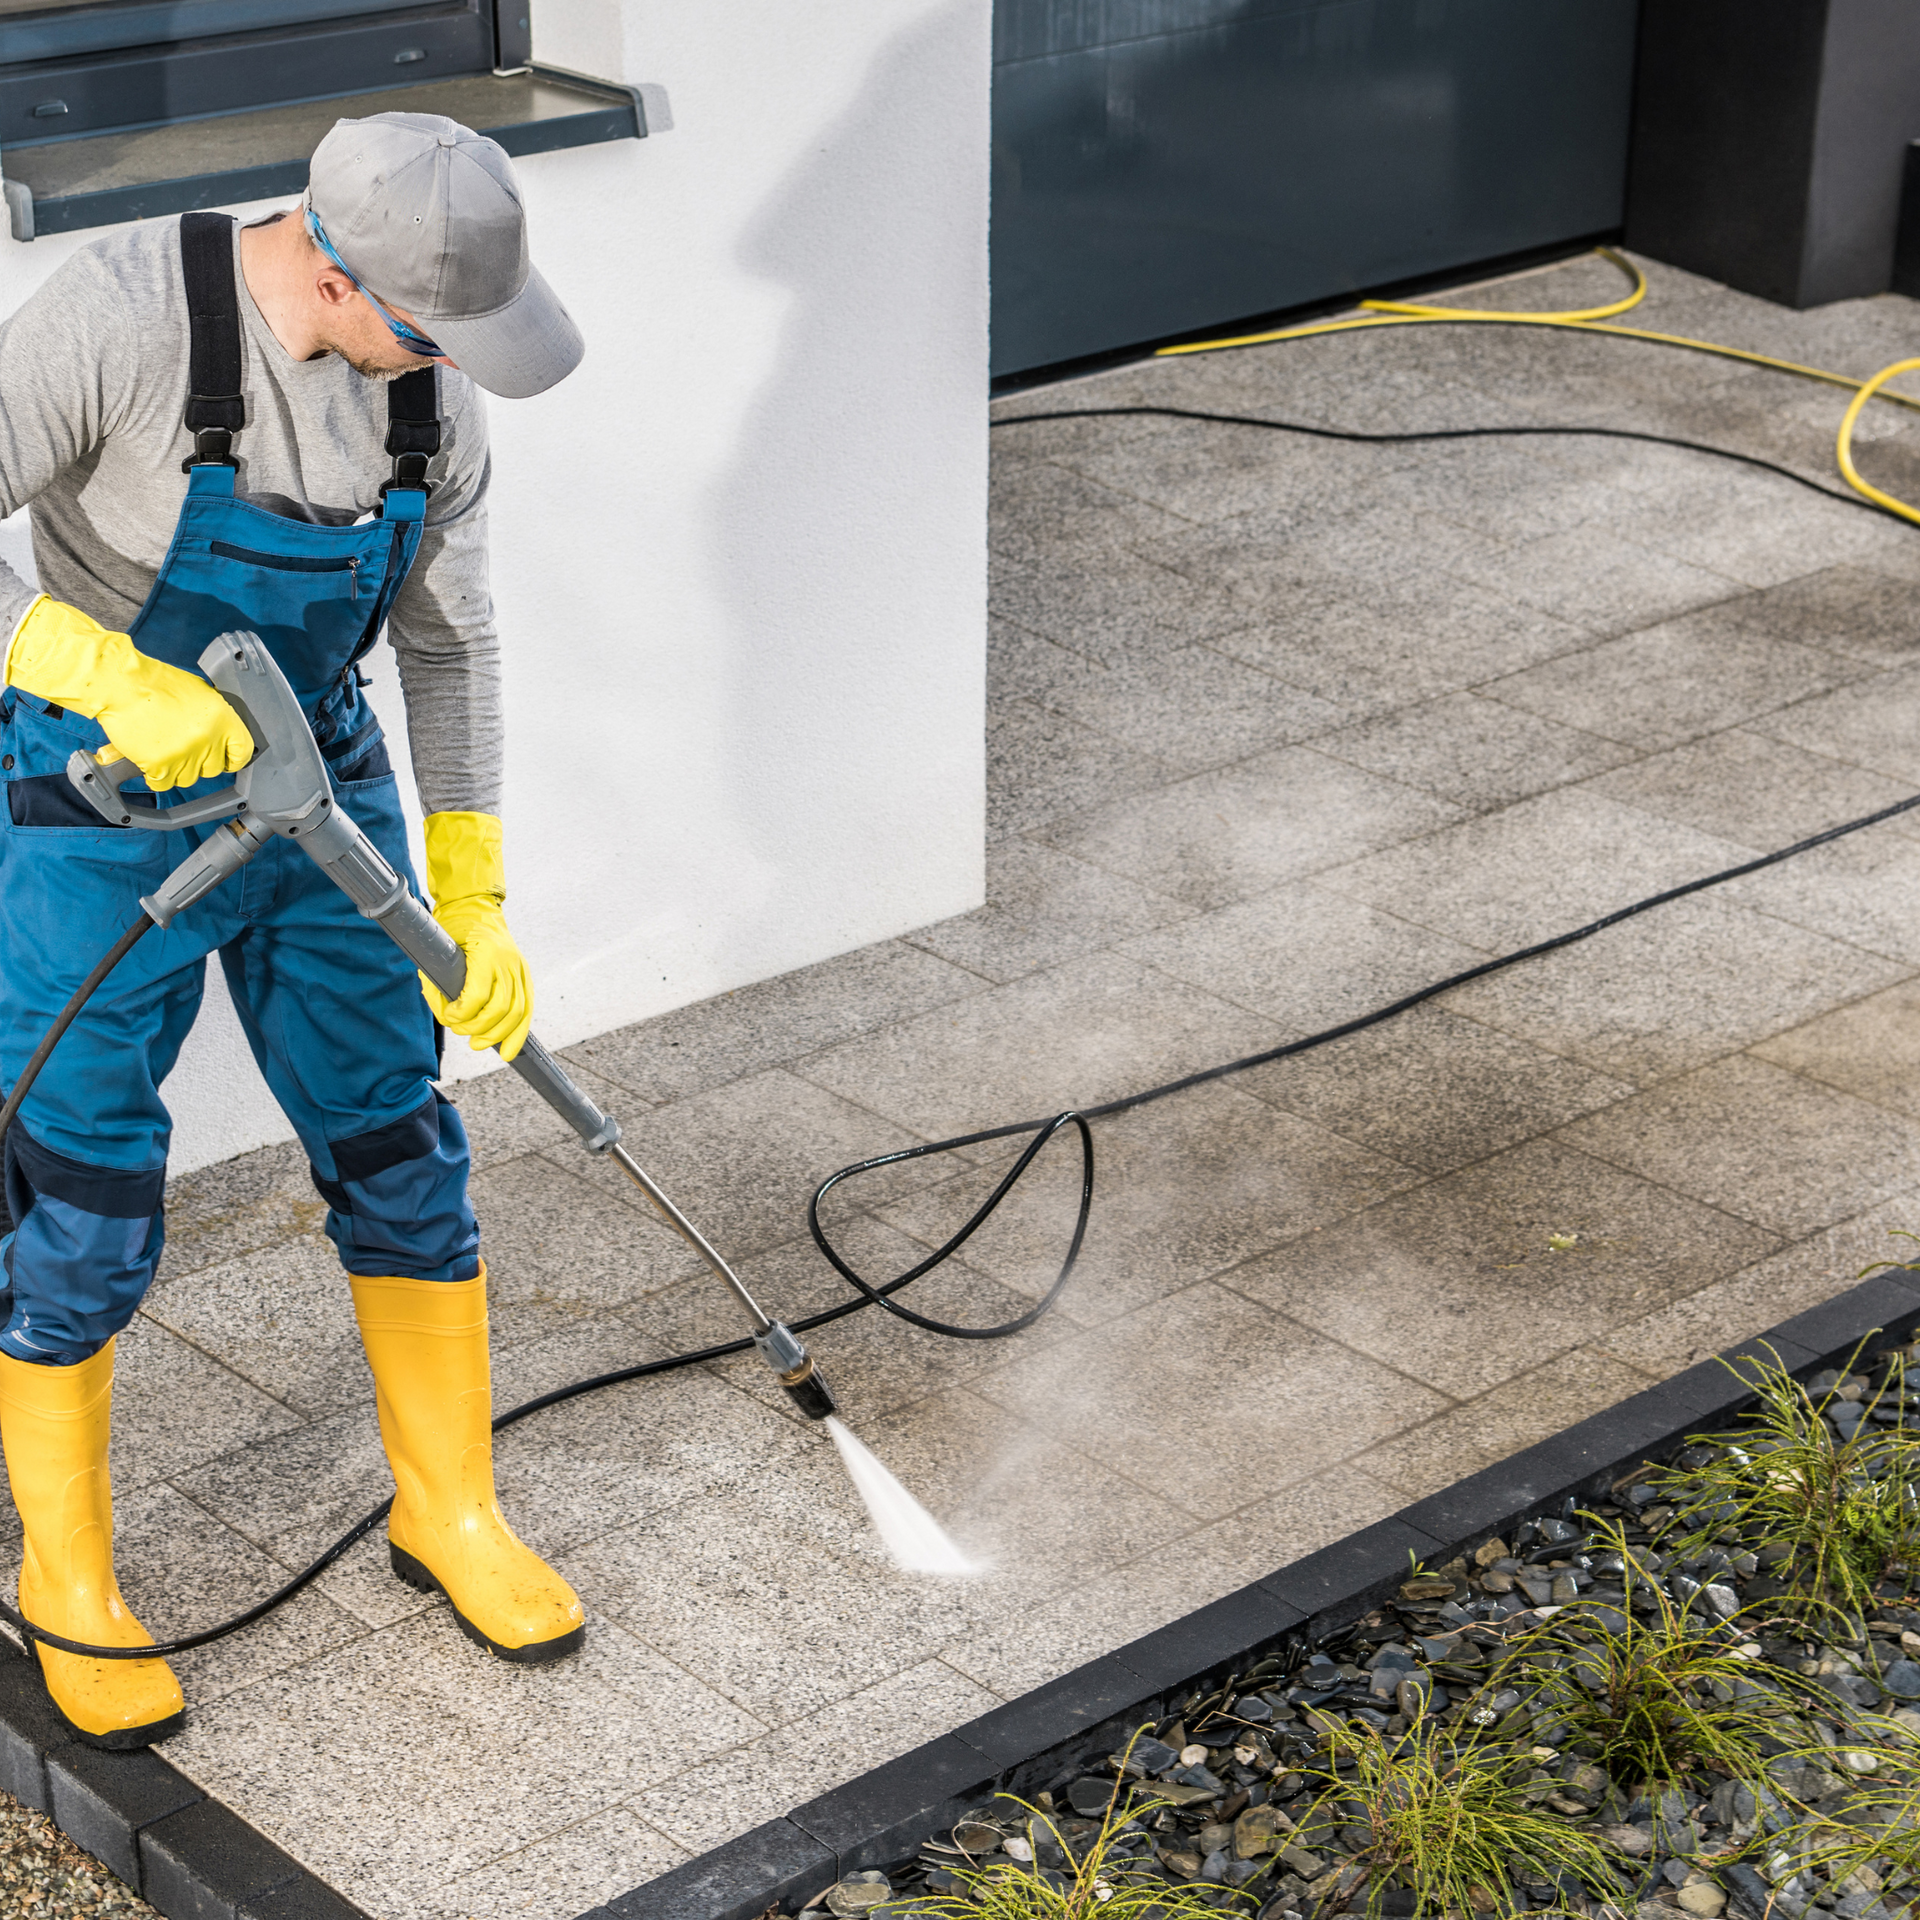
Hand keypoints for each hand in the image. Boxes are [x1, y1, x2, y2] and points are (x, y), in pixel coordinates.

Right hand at [5, 595, 251, 790]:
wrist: (121, 685)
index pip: (243, 752)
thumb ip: (214, 717)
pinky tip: (149, 759)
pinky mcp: (161, 765)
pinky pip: (163, 783)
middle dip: (199, 762)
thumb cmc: (154, 683)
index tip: (226, 760)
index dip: (233, 759)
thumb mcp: (199, 692)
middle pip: (213, 769)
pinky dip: (155, 776)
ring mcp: (185, 754)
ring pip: (188, 778)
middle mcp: (208, 738)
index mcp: (223, 718)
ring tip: (162, 747)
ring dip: (176, 768)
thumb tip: (220, 733)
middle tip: (183, 748)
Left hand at [418, 811, 533, 1059]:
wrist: (476, 908)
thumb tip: (445, 1013)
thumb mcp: (439, 951)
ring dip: (498, 1035)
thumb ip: (439, 983)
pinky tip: (509, 1049)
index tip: (449, 1017)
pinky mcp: (525, 976)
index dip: (461, 1014)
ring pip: (517, 1014)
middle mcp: (508, 962)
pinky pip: (527, 1009)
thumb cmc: (454, 929)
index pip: (477, 997)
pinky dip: (518, 1033)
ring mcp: (520, 969)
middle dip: (478, 1028)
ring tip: (479, 1043)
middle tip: (462, 1032)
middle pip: (500, 1010)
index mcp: (486, 953)